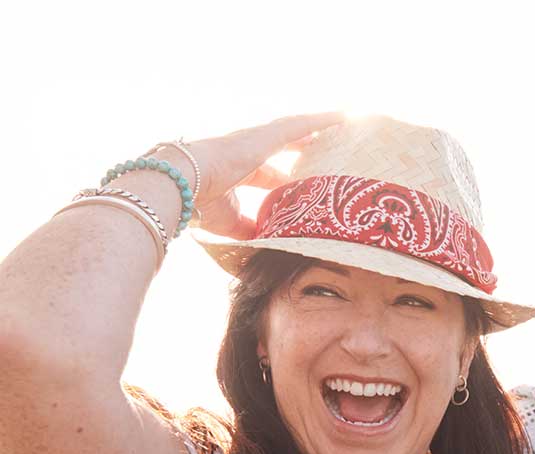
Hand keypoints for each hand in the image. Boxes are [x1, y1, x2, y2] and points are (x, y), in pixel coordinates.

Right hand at [174, 113, 342, 239]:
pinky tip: (341, 116)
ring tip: (340, 123)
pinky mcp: (264, 136)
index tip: (298, 183)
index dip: (284, 178)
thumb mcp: (232, 223)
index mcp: (238, 171)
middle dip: (302, 147)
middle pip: (283, 145)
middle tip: (323, 150)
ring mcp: (255, 140)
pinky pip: (300, 125)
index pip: (267, 173)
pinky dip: (321, 121)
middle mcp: (248, 151)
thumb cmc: (198, 203)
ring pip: (294, 129)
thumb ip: (252, 230)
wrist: (181, 182)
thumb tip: (270, 244)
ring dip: (316, 127)